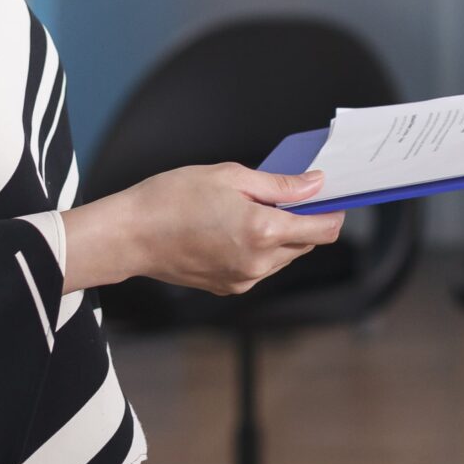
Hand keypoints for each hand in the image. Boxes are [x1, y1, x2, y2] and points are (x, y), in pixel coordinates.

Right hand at [64, 164, 344, 294]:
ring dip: (281, 235)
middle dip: (304, 220)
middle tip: (286, 194)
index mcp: (263, 230)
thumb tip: (316, 185)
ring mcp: (244, 279)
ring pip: (283, 256)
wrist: (130, 235)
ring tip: (250, 209)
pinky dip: (259, 248)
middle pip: (306, 244)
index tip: (331, 197)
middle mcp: (259, 262)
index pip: (323, 229)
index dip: (333, 212)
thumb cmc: (172, 198)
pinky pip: (260, 267)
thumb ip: (280, 185)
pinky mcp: (229, 287)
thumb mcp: (231, 176)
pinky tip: (234, 228)